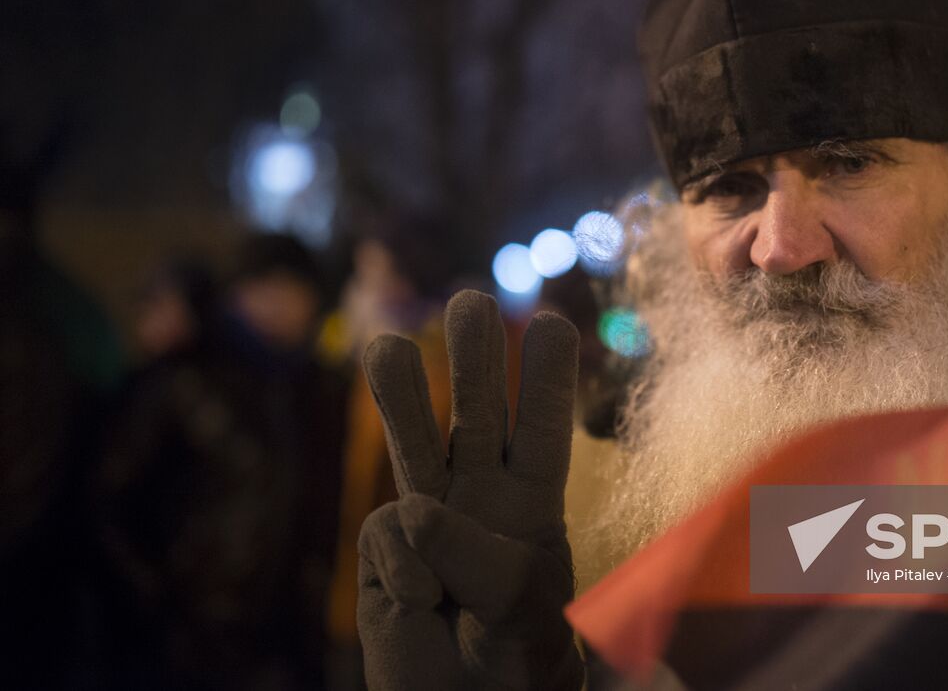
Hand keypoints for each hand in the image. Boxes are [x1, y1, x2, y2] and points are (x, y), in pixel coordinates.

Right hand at [356, 290, 582, 689]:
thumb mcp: (521, 605)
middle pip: (477, 413)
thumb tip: (414, 510)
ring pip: (415, 442)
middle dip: (472, 359)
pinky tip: (421, 604)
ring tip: (388, 347)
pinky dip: (403, 571)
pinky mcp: (384, 548)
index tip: (553, 323)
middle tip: (473, 301)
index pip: (543, 427)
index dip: (546, 377)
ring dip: (402, 395)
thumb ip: (478, 555)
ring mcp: (429, 517)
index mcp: (535, 500)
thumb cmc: (516, 655)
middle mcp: (481, 495)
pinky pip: (388, 538)